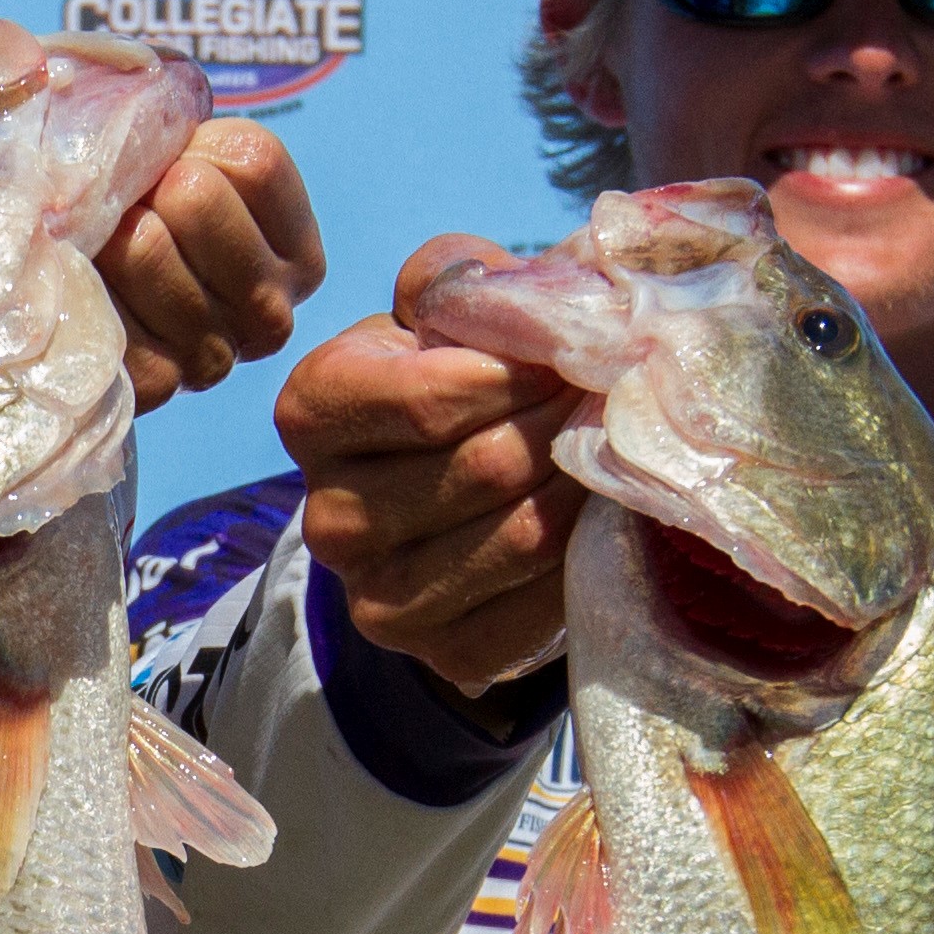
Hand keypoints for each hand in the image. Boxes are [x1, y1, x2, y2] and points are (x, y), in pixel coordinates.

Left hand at [100, 118, 322, 410]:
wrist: (56, 287)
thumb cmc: (122, 202)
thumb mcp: (169, 145)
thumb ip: (173, 114)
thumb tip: (140, 93)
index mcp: (297, 255)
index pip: (253, 161)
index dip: (191, 144)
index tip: (170, 169)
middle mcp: (272, 314)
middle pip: (197, 197)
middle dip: (143, 185)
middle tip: (124, 211)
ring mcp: (216, 357)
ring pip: (147, 244)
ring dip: (104, 228)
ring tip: (99, 246)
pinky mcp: (154, 383)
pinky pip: (108, 294)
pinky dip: (78, 275)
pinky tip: (83, 286)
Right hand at [271, 237, 592, 704]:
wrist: (448, 501)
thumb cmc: (450, 380)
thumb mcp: (440, 310)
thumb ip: (461, 278)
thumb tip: (523, 296)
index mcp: (313, 412)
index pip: (426, 399)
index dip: (518, 372)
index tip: (572, 352)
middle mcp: (329, 516)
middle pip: (485, 467)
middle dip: (567, 422)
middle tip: (620, 394)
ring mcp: (380, 599)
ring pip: (522, 535)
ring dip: (590, 484)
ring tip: (620, 444)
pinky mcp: (442, 655)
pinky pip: (540, 607)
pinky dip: (591, 555)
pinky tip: (606, 514)